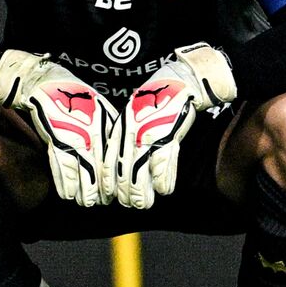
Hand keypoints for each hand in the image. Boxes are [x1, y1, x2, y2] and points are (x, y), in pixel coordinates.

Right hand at [0, 50, 115, 206]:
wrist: (46, 82)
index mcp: (105, 122)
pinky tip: (69, 195)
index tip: (122, 192)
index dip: (118, 177)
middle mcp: (93, 128)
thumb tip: (116, 154)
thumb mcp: (98, 110)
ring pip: (84, 170)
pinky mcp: (56, 136)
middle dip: (106, 189)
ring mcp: (74, 133)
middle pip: (103, 166)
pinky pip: (62, 165)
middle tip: (107, 202)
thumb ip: (105, 131)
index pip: (115, 157)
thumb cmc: (72, 95)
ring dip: (86, 191)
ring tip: (88, 202)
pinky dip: (65, 183)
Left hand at [103, 43, 236, 208]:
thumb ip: (127, 140)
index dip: (108, 182)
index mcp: (119, 129)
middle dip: (124, 192)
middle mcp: (130, 133)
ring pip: (140, 171)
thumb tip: (124, 165)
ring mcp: (148, 134)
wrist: (177, 82)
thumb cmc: (156, 101)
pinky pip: (162, 163)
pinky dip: (163, 179)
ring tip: (143, 205)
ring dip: (141, 192)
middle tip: (129, 205)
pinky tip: (164, 191)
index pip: (108, 162)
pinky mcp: (166, 134)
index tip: (108, 196)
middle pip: (122, 170)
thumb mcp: (133, 119)